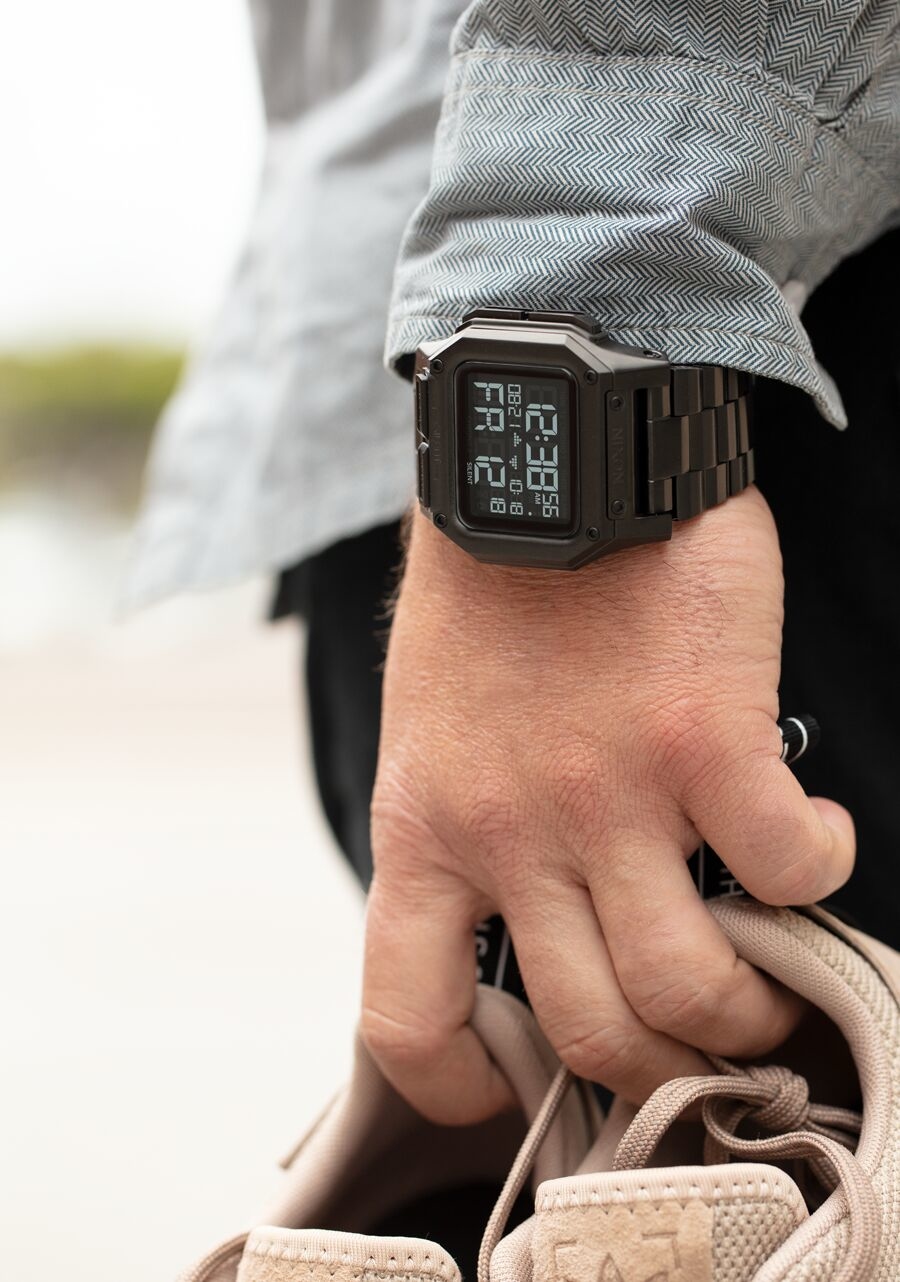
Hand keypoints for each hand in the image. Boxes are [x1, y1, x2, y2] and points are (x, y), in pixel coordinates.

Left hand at [362, 487, 854, 1122]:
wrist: (543, 459)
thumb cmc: (488, 593)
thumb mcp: (428, 726)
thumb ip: (465, 825)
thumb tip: (527, 914)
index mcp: (425, 829)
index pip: (406, 1016)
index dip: (458, 1083)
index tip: (511, 1084)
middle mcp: (510, 833)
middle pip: (588, 1031)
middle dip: (654, 1065)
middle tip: (696, 1035)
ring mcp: (608, 794)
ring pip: (687, 985)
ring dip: (745, 1007)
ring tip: (770, 974)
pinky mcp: (703, 741)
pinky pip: (786, 866)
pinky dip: (819, 873)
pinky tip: (814, 837)